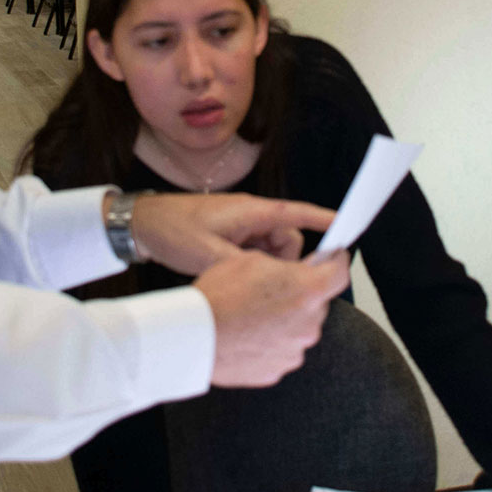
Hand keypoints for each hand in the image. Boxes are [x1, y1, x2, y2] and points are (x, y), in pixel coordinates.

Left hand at [126, 192, 334, 274]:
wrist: (143, 225)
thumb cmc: (173, 230)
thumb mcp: (208, 254)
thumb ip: (244, 266)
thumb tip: (271, 280)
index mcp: (252, 212)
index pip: (299, 214)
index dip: (325, 222)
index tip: (349, 231)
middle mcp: (252, 217)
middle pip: (289, 242)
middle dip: (282, 263)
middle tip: (258, 278)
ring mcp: (243, 227)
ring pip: (273, 252)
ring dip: (264, 267)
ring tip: (236, 276)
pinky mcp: (234, 238)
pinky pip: (257, 255)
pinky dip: (252, 267)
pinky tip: (231, 276)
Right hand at [195, 250, 349, 386]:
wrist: (193, 337)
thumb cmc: (217, 298)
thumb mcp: (251, 261)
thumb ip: (285, 266)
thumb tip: (296, 271)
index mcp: (306, 291)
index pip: (341, 274)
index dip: (337, 263)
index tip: (334, 259)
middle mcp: (308, 324)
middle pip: (316, 304)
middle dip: (300, 295)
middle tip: (272, 291)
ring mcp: (294, 351)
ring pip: (298, 329)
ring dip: (284, 321)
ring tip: (252, 315)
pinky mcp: (278, 370)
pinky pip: (281, 351)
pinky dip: (270, 343)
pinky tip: (247, 335)